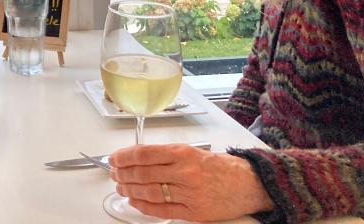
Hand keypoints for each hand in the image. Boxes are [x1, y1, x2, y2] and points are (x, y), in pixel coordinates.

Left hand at [109, 144, 273, 221]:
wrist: (249, 184)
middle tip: (114, 173)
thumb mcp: (192, 151)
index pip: (144, 154)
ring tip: (121, 187)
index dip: (124, 156)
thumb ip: (166, 155)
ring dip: (130, 189)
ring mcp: (189, 193)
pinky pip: (162, 209)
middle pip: (142, 173)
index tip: (114, 158)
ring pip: (149, 192)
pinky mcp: (194, 212)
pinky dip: (144, 206)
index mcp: (183, 153)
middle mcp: (185, 172)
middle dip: (123, 173)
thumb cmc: (221, 167)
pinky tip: (135, 201)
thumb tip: (137, 157)